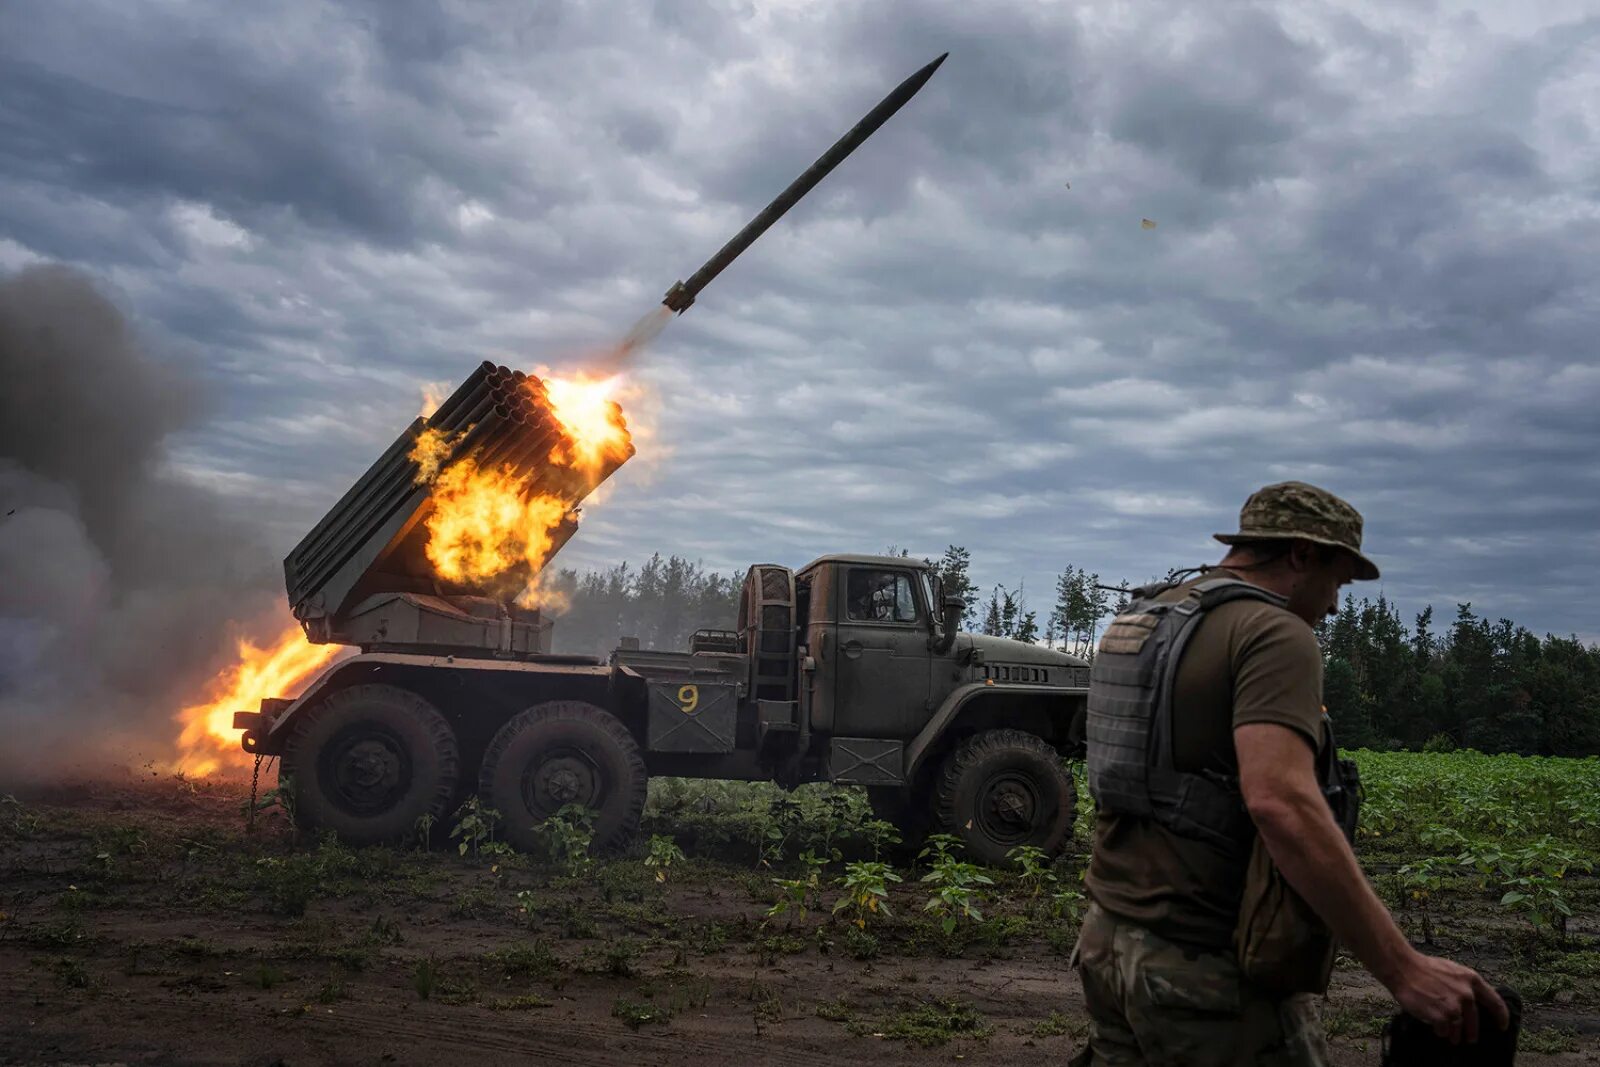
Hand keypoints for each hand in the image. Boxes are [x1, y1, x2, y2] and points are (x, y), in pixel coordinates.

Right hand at [1389, 952, 1508, 1043]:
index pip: (1495, 1002)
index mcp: (1471, 980)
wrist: (1403, 968)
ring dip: (1454, 1035)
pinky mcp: (1442, 1016)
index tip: (1502, 1026)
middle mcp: (1467, 994)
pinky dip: (1440, 1031)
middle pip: (1475, 1020)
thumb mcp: (1452, 970)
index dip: (1501, 1016)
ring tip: (1449, 1036)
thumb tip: (1472, 1000)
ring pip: (1459, 1028)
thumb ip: (1464, 984)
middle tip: (1469, 1039)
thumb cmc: (1424, 968)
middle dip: (1472, 1032)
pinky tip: (1435, 1027)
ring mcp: (1454, 1006)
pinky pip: (1444, 1031)